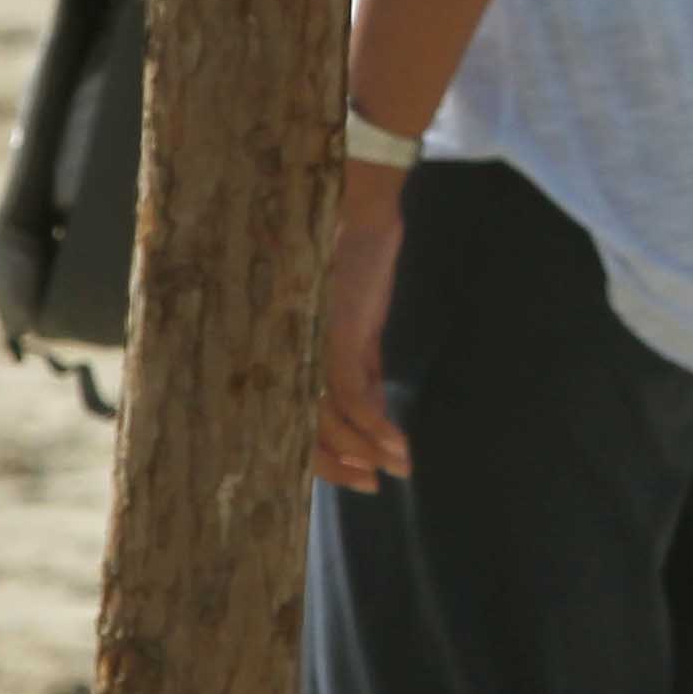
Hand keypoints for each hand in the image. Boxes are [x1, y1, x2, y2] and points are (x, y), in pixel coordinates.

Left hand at [311, 161, 413, 490]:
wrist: (360, 206)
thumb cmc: (354, 254)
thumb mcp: (358, 321)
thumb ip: (361, 362)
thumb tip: (375, 408)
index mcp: (296, 355)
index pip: (302, 421)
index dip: (327, 456)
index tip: (361, 476)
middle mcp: (295, 358)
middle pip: (309, 431)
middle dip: (341, 465)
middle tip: (371, 486)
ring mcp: (313, 350)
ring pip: (331, 422)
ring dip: (364, 451)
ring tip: (392, 470)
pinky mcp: (337, 338)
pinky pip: (354, 397)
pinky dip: (375, 426)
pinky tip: (397, 445)